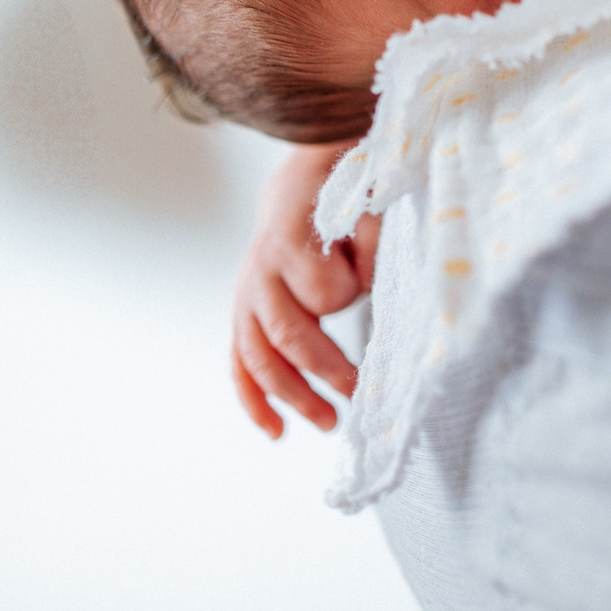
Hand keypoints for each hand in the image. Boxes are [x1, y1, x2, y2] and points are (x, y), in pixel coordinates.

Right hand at [232, 140, 381, 438]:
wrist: (304, 181)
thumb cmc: (345, 192)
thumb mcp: (368, 200)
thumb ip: (370, 244)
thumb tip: (365, 287)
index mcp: (291, 238)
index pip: (321, 290)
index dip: (350, 294)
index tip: (367, 283)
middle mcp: (259, 271)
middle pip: (285, 335)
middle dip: (324, 371)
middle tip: (358, 394)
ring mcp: (246, 295)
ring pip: (258, 358)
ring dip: (291, 396)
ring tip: (328, 423)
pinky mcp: (244, 313)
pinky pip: (240, 363)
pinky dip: (253, 399)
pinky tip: (274, 429)